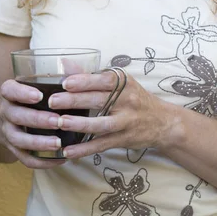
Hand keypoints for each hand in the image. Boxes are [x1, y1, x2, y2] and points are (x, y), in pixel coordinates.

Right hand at [0, 80, 65, 168]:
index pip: (9, 90)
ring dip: (38, 143)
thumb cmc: (31, 99)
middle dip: (37, 119)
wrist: (7, 119)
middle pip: (16, 116)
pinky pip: (25, 159)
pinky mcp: (14, 150)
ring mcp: (7, 132)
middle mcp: (5, 112)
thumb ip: (54, 75)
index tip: (39, 95)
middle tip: (58, 121)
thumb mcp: (35, 84)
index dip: (21, 93)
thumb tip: (70, 63)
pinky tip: (59, 159)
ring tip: (58, 144)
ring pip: (18, 140)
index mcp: (10, 94)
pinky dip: (42, 162)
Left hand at [48, 72, 181, 158]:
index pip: (103, 80)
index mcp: (124, 83)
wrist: (163, 122)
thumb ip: (90, 76)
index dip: (84, 81)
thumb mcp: (119, 84)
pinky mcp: (123, 139)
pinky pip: (101, 145)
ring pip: (102, 124)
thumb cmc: (134, 99)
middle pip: (99, 101)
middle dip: (75, 101)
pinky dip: (84, 149)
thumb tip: (65, 64)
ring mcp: (126, 122)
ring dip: (80, 124)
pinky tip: (68, 151)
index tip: (65, 83)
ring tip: (60, 123)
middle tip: (53, 101)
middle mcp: (127, 101)